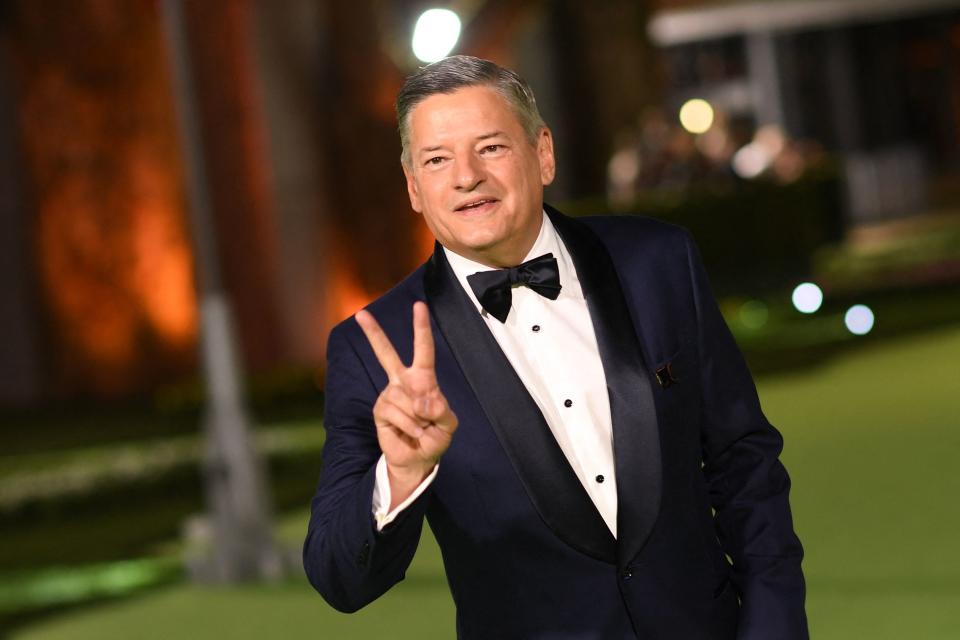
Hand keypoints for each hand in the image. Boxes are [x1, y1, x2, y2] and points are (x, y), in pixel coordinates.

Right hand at [355, 302, 457, 508]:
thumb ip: (441, 410)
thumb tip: (421, 400)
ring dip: (418, 418)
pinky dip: (409, 425)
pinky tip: (410, 432)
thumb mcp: (448, 425)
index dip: (421, 328)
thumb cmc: (435, 437)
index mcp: (423, 378)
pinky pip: (396, 412)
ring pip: (404, 399)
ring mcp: (389, 395)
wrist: (418, 459)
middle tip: (361, 314)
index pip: (423, 349)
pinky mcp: (379, 410)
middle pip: (386, 354)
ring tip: (422, 428)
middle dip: (374, 334)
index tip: (418, 305)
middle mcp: (403, 382)